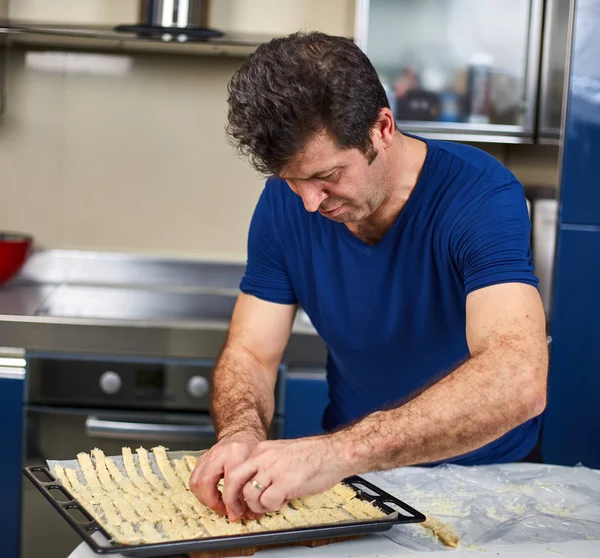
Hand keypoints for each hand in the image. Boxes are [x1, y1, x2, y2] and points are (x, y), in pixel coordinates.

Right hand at [189, 431, 262, 516]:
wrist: (241, 433)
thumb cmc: (251, 450)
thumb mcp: (256, 467)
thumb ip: (250, 489)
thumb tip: (243, 514)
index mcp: (235, 453)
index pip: (229, 481)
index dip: (231, 502)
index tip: (237, 512)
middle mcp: (218, 453)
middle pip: (205, 482)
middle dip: (212, 502)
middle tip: (224, 510)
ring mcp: (207, 455)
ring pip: (195, 482)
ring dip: (204, 498)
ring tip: (218, 504)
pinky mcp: (201, 459)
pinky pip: (194, 479)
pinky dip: (201, 492)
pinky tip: (213, 495)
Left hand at [223, 436, 350, 517]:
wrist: (334, 452)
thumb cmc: (313, 455)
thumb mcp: (282, 454)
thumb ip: (266, 467)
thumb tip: (254, 489)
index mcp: (262, 449)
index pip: (236, 470)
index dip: (234, 489)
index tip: (237, 501)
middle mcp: (264, 457)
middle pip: (233, 479)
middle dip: (232, 499)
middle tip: (238, 511)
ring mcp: (274, 469)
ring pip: (250, 494)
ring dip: (258, 505)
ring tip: (272, 502)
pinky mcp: (285, 482)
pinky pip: (267, 502)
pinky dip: (273, 507)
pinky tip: (284, 501)